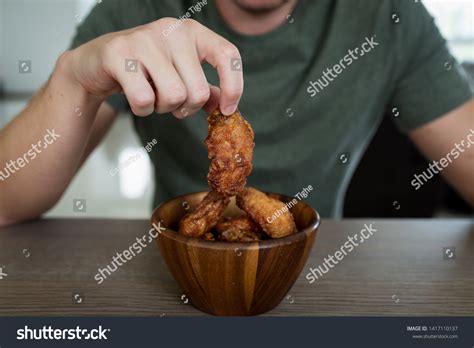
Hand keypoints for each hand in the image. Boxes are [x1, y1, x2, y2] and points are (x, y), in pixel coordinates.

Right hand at [64, 18, 242, 116]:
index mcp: (192, 31)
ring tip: (152, 96)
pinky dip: (143, 110)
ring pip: (174, 96)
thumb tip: (226, 108)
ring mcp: (144, 39)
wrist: (97, 63)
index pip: (227, 54)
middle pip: (198, 90)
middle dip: (186, 108)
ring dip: (164, 109)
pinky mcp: (119, 53)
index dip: (234, 86)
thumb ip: (205, 88)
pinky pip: (145, 99)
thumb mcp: (180, 74)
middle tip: (171, 103)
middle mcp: (171, 30)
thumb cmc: (145, 70)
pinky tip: (136, 99)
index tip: (227, 111)